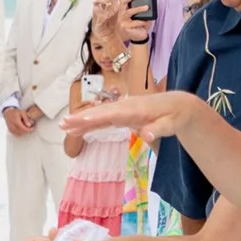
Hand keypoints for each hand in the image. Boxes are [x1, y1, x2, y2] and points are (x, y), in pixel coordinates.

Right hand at [1, 107, 33, 136]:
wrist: (7, 113)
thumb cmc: (15, 112)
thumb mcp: (22, 113)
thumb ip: (26, 119)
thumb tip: (29, 125)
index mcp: (16, 122)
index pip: (24, 129)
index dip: (29, 130)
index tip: (32, 128)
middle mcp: (13, 127)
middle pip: (22, 132)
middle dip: (27, 131)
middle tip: (30, 128)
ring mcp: (11, 129)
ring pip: (19, 134)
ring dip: (24, 132)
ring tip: (26, 128)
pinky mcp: (10, 131)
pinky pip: (16, 134)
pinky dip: (20, 133)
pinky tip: (22, 129)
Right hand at [62, 90, 204, 140]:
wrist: (178, 105)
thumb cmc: (176, 115)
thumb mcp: (173, 123)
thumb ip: (158, 129)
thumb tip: (145, 135)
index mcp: (137, 109)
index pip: (114, 113)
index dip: (97, 116)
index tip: (82, 120)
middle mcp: (125, 107)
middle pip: (100, 112)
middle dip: (81, 117)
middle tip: (63, 123)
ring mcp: (121, 110)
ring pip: (98, 115)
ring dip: (80, 121)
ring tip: (63, 126)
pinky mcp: (120, 116)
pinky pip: (102, 120)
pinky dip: (89, 124)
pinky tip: (76, 129)